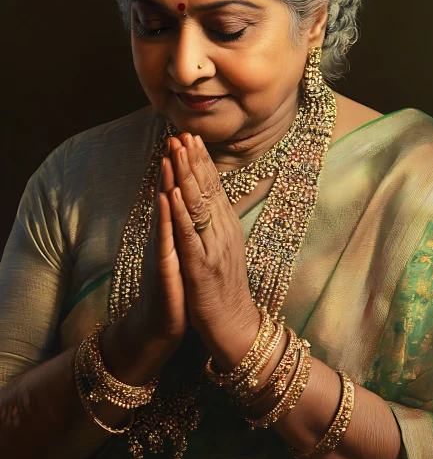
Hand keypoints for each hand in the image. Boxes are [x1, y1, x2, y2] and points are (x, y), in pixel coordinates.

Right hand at [102, 152, 186, 380]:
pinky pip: (165, 240)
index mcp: (174, 233)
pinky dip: (165, 218)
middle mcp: (165, 237)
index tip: (190, 138)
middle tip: (177, 135)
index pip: (180, 194)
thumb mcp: (181, 255)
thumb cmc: (174, 290)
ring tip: (169, 156)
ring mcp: (162, 252)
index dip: (185, 167)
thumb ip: (181, 230)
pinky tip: (166, 199)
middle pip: (170, 195)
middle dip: (175, 165)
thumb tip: (186, 208)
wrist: (158, 327)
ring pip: (165, 212)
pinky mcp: (163, 269)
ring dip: (167, 183)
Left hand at [166, 133, 260, 370]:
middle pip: (208, 190)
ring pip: (199, 206)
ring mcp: (214, 248)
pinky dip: (181, 212)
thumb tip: (213, 203)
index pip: (215, 188)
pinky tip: (173, 193)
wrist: (233, 326)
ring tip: (176, 152)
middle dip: (194, 160)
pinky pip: (190, 235)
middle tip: (183, 133)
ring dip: (186, 176)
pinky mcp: (202, 266)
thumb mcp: (223, 251)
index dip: (203, 162)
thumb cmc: (223, 289)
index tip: (192, 137)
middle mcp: (224, 232)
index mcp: (227, 228)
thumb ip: (217, 226)